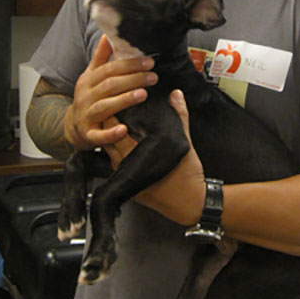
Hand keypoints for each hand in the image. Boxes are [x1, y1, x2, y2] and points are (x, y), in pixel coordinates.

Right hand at [65, 35, 156, 149]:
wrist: (73, 127)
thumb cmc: (88, 98)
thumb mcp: (91, 76)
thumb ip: (101, 57)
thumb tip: (108, 34)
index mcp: (88, 80)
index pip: (110, 69)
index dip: (129, 65)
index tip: (149, 62)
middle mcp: (85, 96)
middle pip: (110, 85)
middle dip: (133, 79)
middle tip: (154, 77)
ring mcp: (86, 115)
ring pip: (105, 106)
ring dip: (124, 100)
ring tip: (143, 94)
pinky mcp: (88, 135)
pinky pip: (99, 135)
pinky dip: (111, 133)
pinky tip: (124, 130)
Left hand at [106, 90, 206, 226]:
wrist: (190, 203)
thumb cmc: (188, 175)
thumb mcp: (184, 141)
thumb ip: (179, 116)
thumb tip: (176, 95)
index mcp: (139, 155)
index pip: (116, 132)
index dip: (112, 117)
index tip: (113, 106)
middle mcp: (129, 168)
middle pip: (108, 143)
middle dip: (108, 129)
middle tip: (109, 114)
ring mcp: (128, 179)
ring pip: (110, 156)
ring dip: (111, 143)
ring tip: (113, 130)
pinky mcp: (131, 188)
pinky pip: (118, 169)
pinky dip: (117, 157)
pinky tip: (121, 150)